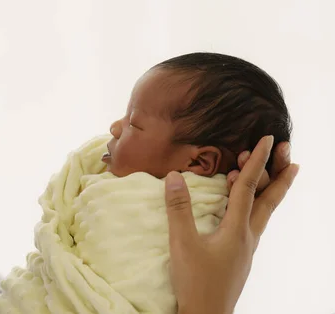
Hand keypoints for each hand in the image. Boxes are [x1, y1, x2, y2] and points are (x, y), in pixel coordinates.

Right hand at [164, 136, 298, 313]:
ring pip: (262, 212)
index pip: (248, 187)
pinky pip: (251, 223)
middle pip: (269, 200)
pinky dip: (251, 206)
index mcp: (238, 229)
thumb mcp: (182, 243)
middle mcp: (249, 236)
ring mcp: (246, 248)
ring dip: (266, 190)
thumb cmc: (196, 281)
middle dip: (280, 175)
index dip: (257, 161)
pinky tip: (239, 208)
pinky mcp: (239, 257)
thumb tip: (174, 175)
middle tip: (290, 154)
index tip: (267, 140)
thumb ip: (178, 209)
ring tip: (267, 173)